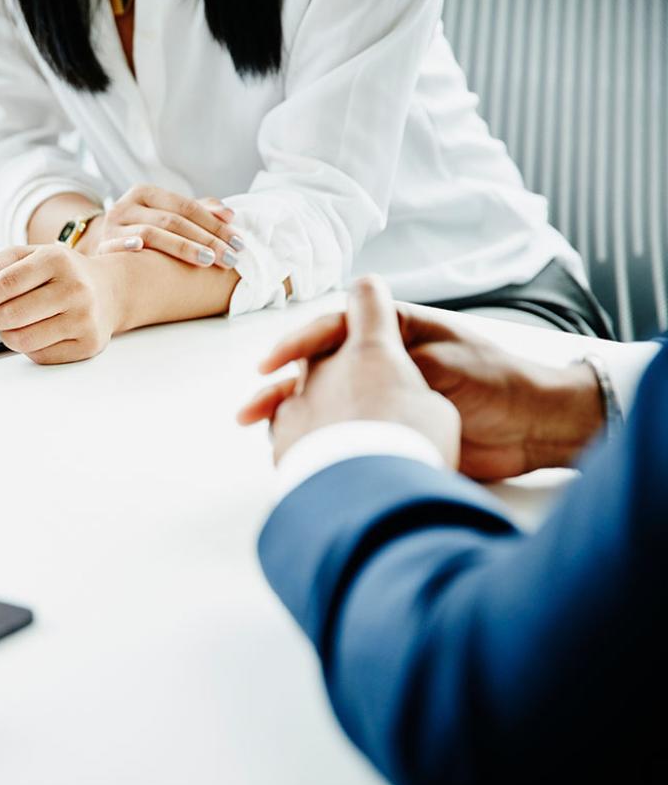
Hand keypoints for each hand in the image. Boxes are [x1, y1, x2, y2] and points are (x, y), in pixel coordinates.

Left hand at [0, 245, 122, 364]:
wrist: (111, 291)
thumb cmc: (62, 274)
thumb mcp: (29, 257)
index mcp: (57, 259)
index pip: (5, 284)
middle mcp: (75, 289)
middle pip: (11, 315)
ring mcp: (84, 319)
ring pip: (22, 340)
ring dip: (6, 335)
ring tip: (13, 323)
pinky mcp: (88, 344)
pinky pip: (39, 355)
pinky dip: (28, 347)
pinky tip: (38, 332)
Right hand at [77, 185, 243, 268]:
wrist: (99, 246)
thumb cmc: (142, 232)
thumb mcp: (167, 217)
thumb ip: (198, 213)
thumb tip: (230, 215)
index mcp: (146, 193)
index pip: (187, 206)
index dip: (215, 224)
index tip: (238, 242)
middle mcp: (127, 204)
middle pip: (174, 220)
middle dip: (206, 240)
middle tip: (230, 258)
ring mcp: (112, 226)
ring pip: (151, 233)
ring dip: (182, 247)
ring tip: (208, 261)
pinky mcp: (101, 247)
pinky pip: (116, 247)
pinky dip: (128, 246)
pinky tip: (142, 247)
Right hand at [240, 294, 604, 479]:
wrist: (533, 431)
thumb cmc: (495, 381)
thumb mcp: (440, 357)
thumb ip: (393, 349)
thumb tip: (349, 332)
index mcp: (393, 332)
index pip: (332, 328)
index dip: (298, 344)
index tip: (270, 363)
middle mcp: (381, 361)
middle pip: (317, 368)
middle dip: (281, 387)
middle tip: (250, 411)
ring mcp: (382, 398)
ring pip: (322, 404)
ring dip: (289, 418)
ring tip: (261, 438)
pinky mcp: (389, 433)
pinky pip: (343, 434)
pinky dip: (317, 443)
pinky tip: (295, 456)